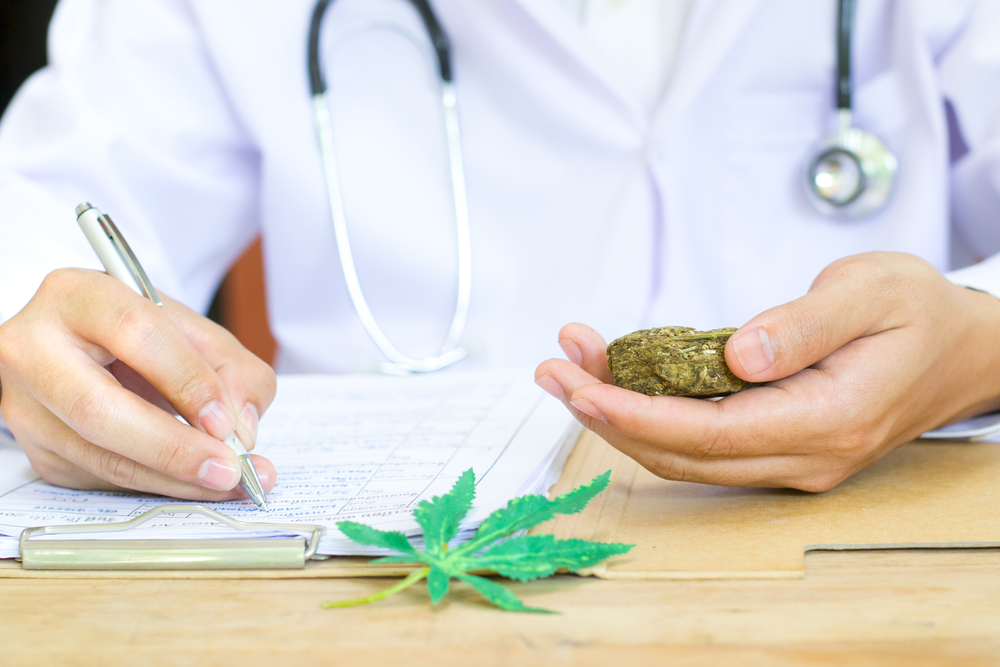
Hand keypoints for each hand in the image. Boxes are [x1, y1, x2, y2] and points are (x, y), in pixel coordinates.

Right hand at [0, 268, 276, 499]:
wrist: (83, 343)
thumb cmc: (139, 332)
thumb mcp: (191, 329)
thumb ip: (230, 367)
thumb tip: (241, 427)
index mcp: (77, 296)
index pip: (134, 333)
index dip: (186, 381)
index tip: (227, 420)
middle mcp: (35, 348)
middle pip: (98, 410)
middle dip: (175, 448)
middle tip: (230, 468)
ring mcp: (25, 404)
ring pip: (99, 457)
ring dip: (173, 479)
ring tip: (226, 481)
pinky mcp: (36, 448)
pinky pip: (101, 478)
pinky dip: (155, 485)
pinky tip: (192, 483)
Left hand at [534, 252, 999, 491]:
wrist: (961, 350)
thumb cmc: (919, 312)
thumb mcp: (873, 293)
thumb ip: (804, 325)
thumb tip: (738, 356)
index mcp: (828, 419)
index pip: (710, 432)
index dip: (637, 413)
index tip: (581, 385)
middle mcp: (803, 454)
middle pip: (682, 452)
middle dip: (608, 414)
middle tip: (554, 370)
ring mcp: (789, 459)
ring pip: (684, 451)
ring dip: (619, 414)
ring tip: (569, 368)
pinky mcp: (777, 446)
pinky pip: (701, 440)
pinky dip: (651, 412)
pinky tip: (617, 378)